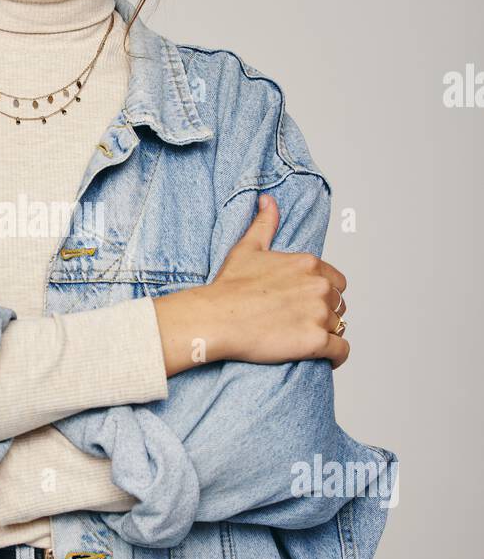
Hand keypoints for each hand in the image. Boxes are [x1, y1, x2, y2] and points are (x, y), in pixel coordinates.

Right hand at [152, 193, 348, 373]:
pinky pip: (341, 351)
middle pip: (339, 305)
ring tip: (305, 340)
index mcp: (309, 264)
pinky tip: (325, 358)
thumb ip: (265, 223)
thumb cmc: (228, 286)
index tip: (304, 303)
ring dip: (328, 334)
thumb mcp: (248, 248)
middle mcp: (320, 287)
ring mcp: (319, 314)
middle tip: (300, 323)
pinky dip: (337, 356)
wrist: (216, 318)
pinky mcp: (316, 341)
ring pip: (340, 327)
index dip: (322, 294)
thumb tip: (267, 201)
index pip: (336, 282)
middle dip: (325, 314)